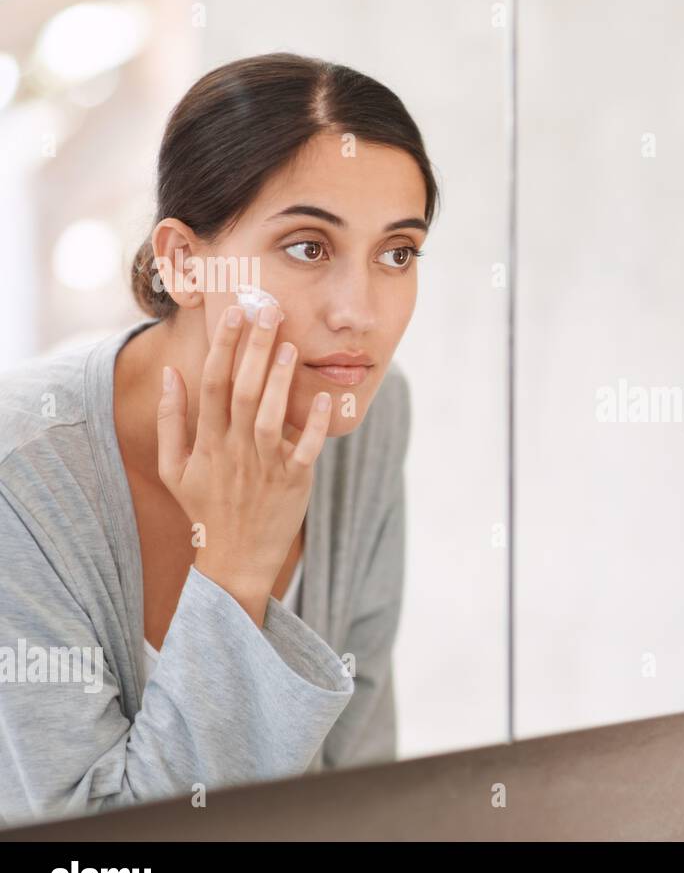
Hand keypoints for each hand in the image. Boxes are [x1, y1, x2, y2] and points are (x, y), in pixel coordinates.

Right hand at [157, 304, 331, 622]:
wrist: (234, 560)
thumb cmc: (205, 509)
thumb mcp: (174, 468)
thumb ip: (170, 420)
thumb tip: (171, 374)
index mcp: (206, 441)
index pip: (212, 383)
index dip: (222, 346)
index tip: (232, 313)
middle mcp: (234, 449)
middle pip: (241, 390)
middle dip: (254, 349)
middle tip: (268, 311)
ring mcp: (264, 466)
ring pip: (270, 415)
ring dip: (280, 380)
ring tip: (290, 345)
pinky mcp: (294, 482)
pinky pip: (305, 449)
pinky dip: (313, 424)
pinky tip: (324, 397)